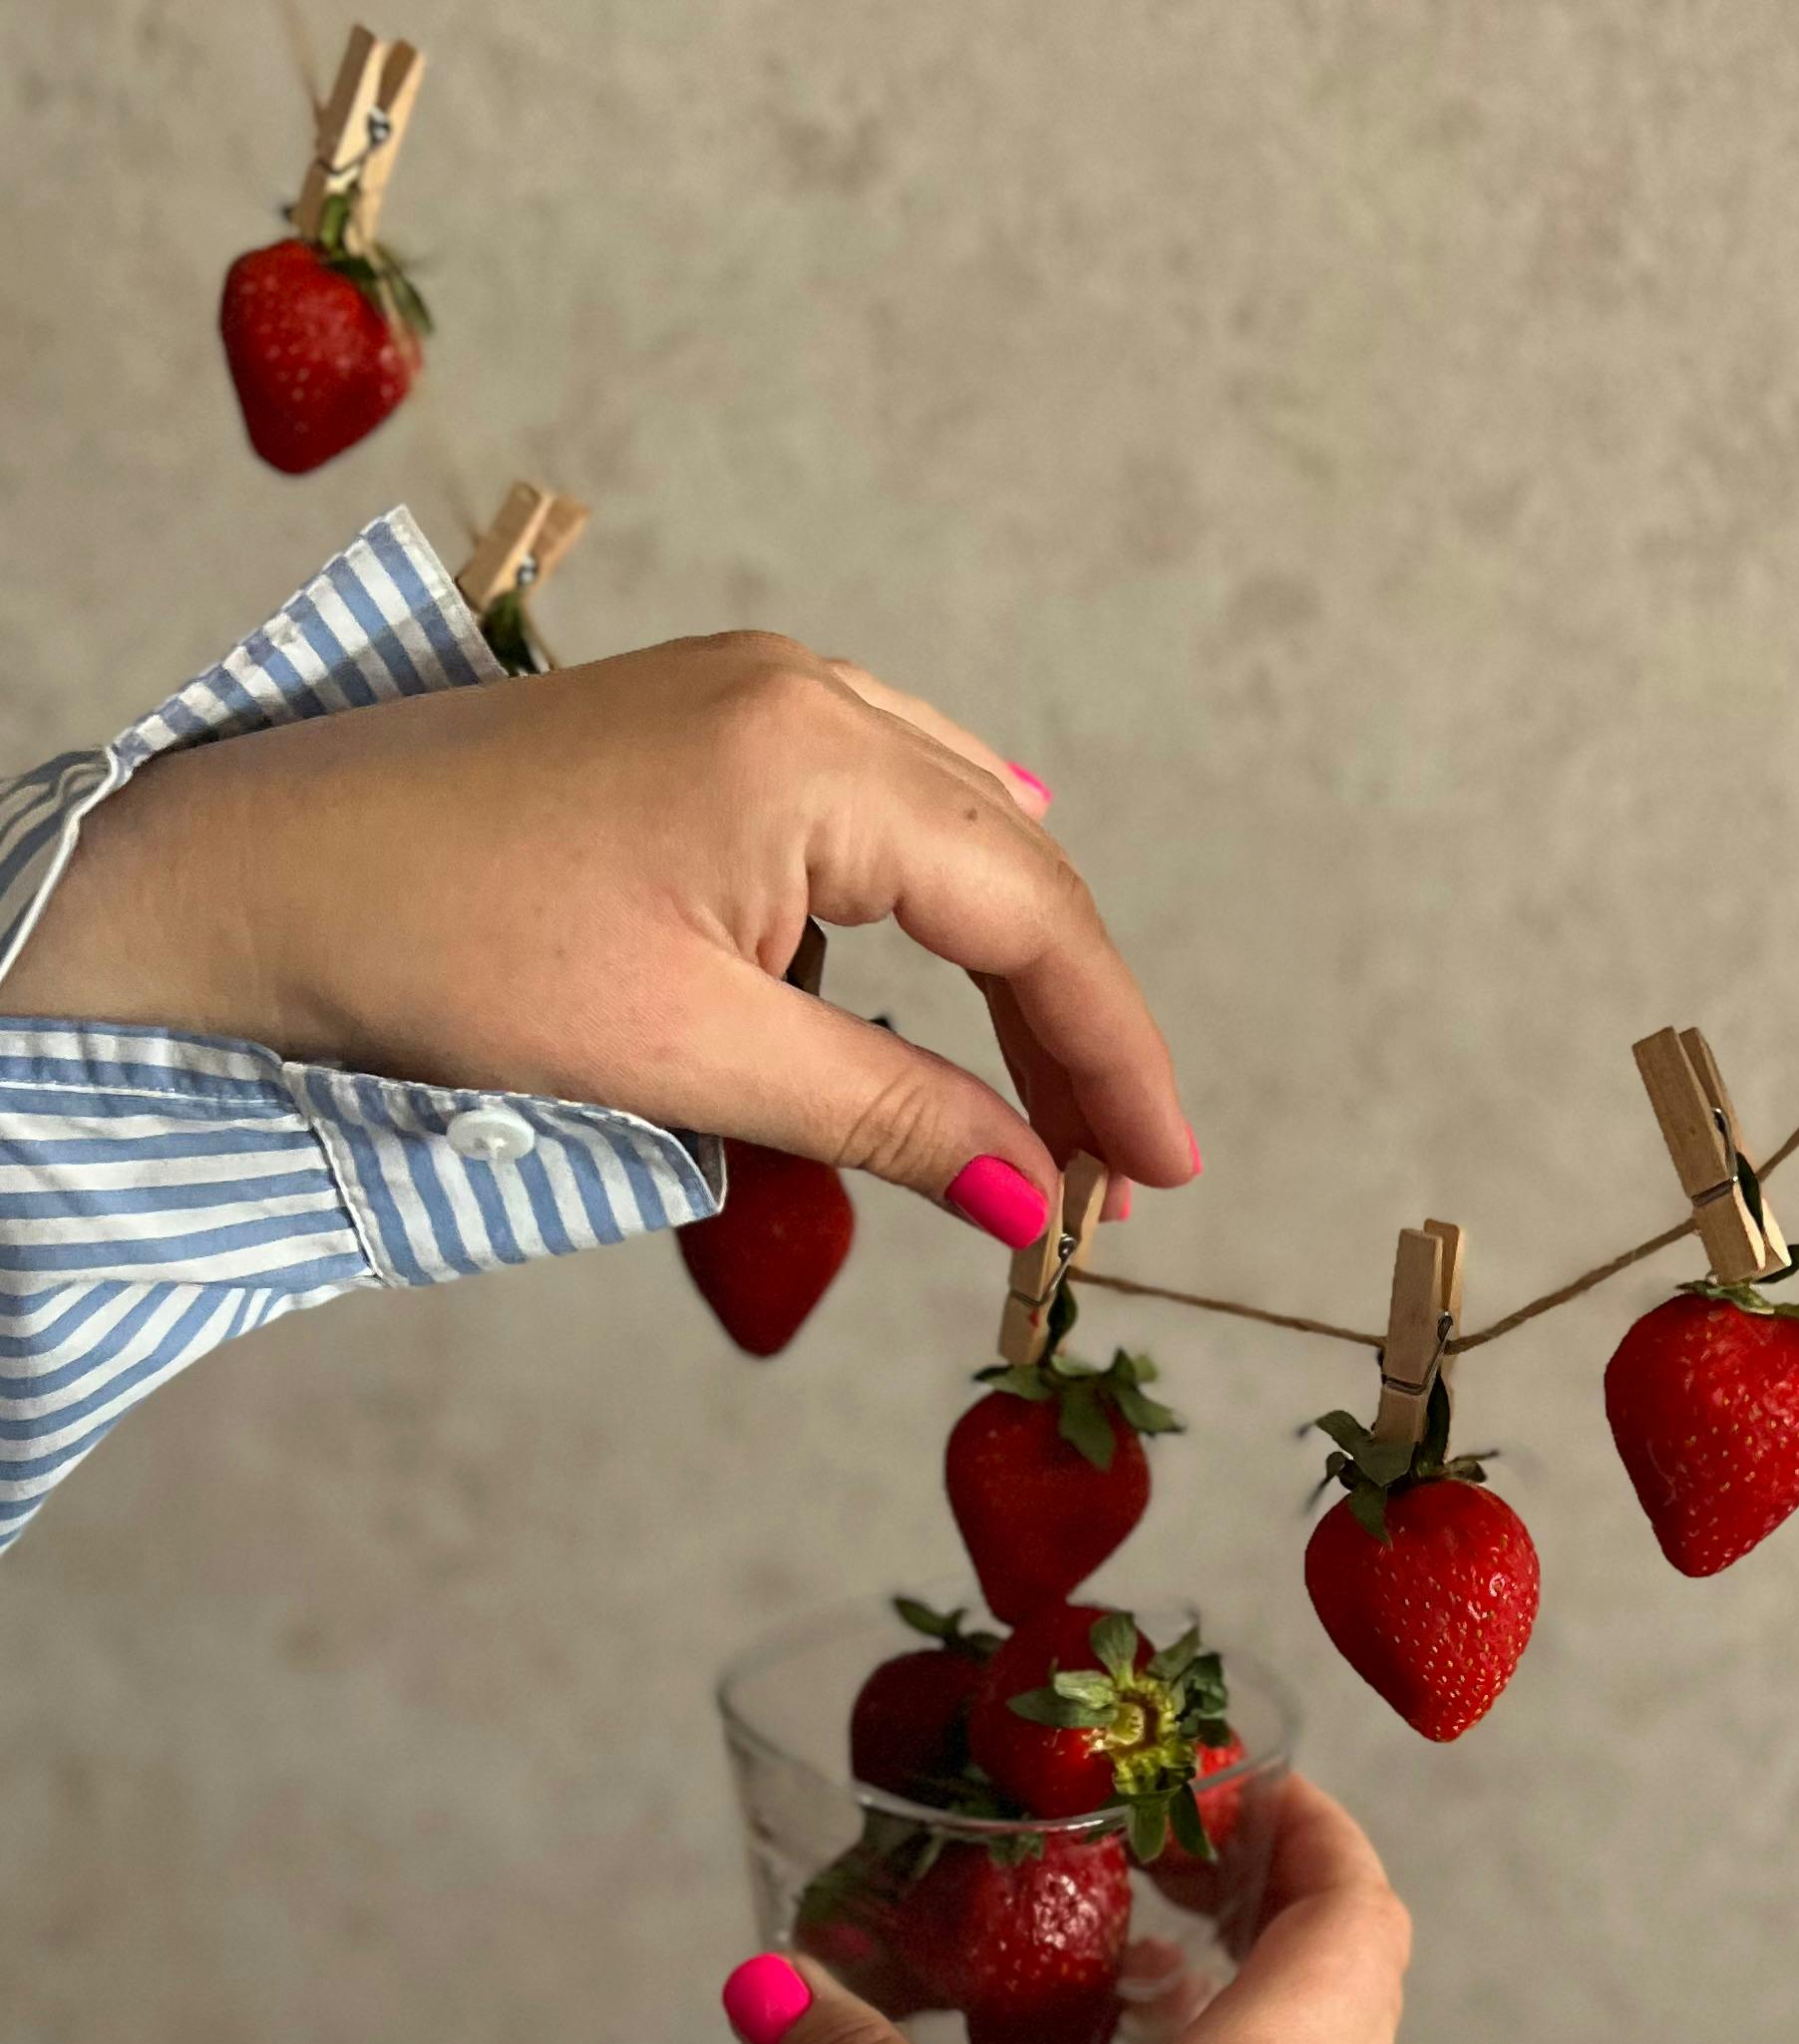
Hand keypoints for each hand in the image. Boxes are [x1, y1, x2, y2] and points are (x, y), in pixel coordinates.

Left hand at [8, 636, 1194, 1235]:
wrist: (243, 876)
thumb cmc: (443, 954)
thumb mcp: (688, 1058)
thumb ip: (885, 1116)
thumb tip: (1030, 1199)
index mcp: (815, 755)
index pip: (1031, 914)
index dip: (1112, 1053)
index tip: (1159, 1176)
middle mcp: (806, 693)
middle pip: (1011, 868)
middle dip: (1070, 1023)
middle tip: (1109, 1174)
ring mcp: (753, 696)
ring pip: (951, 834)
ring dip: (1009, 968)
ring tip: (1044, 1098)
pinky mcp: (702, 728)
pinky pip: (876, 808)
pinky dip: (931, 907)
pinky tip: (952, 952)